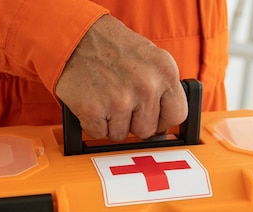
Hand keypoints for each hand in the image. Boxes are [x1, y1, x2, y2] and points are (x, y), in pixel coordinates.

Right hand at [55, 15, 186, 140]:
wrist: (75, 34)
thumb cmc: (110, 46)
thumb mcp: (149, 57)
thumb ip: (161, 86)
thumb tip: (165, 119)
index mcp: (164, 70)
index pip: (177, 115)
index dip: (162, 120)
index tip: (152, 118)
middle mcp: (145, 85)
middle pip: (147, 130)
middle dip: (132, 122)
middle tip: (120, 102)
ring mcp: (119, 99)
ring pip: (121, 135)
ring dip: (111, 122)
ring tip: (105, 98)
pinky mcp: (93, 110)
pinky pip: (98, 133)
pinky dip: (92, 123)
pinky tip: (92, 102)